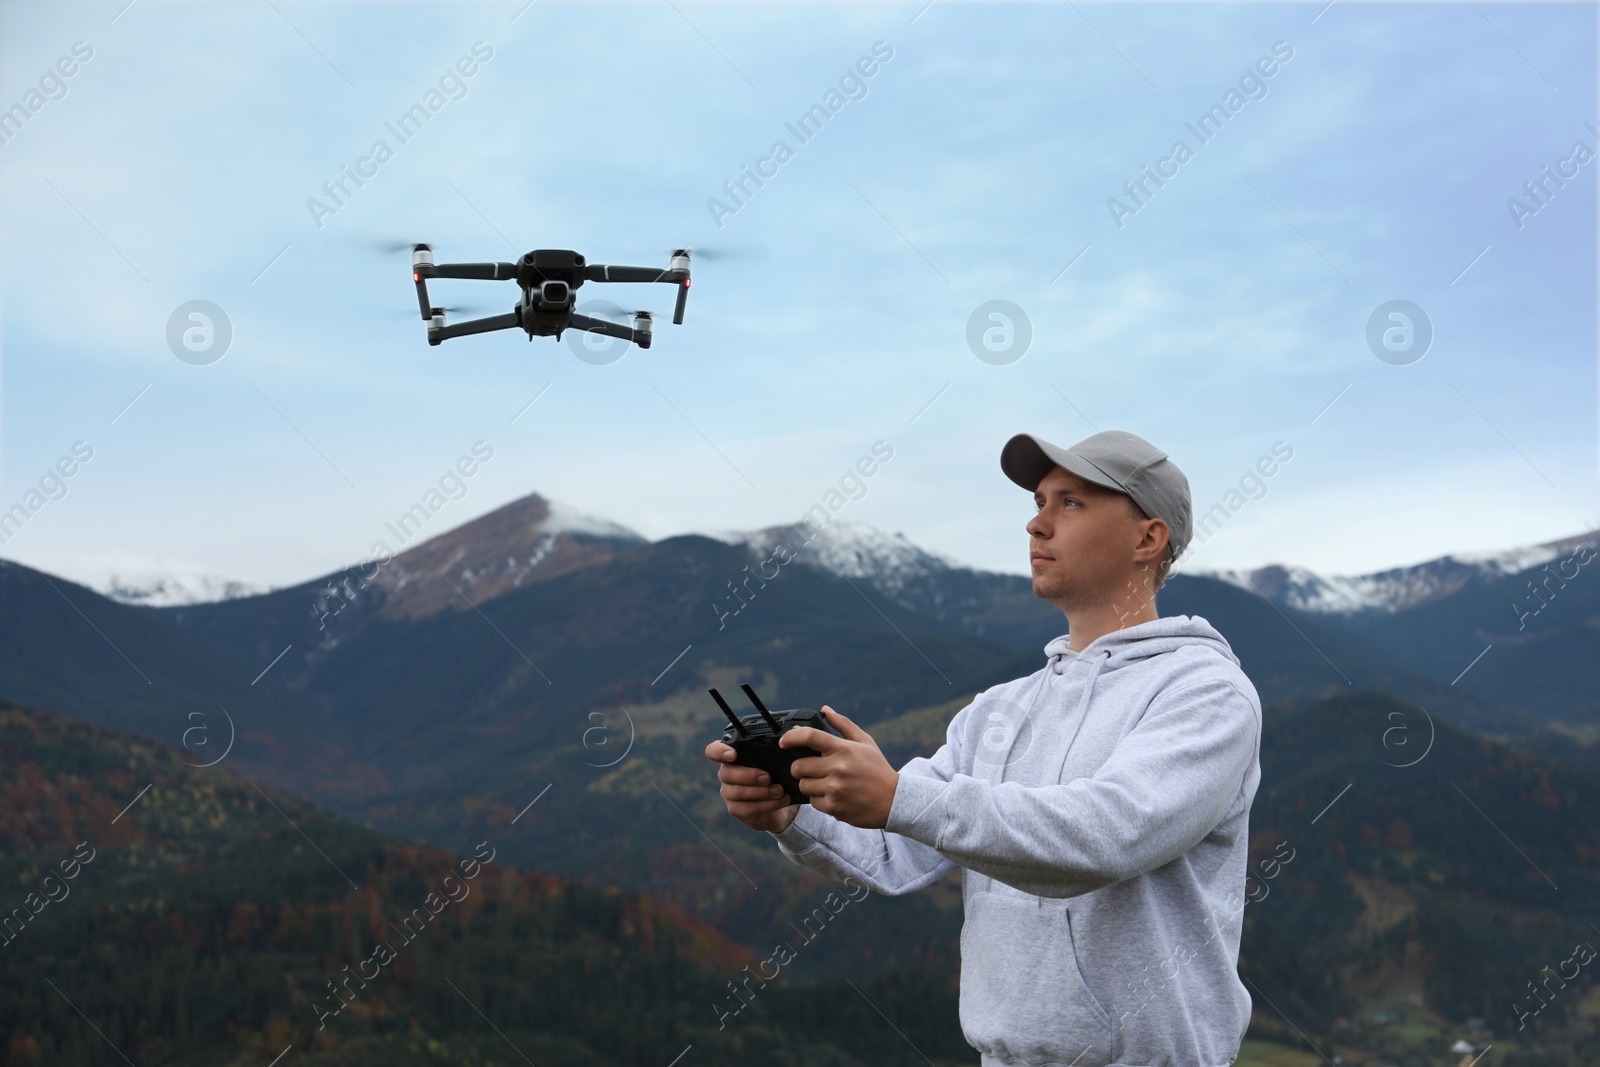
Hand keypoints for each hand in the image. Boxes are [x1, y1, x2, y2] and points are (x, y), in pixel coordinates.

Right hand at [705, 739, 798, 833]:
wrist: (778, 803)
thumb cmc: (774, 776)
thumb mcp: (775, 761)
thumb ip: (776, 748)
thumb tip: (792, 732)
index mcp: (732, 756)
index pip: (713, 751)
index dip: (719, 752)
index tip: (732, 754)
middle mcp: (726, 773)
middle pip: (727, 773)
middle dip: (750, 775)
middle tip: (768, 777)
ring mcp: (728, 792)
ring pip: (737, 792)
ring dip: (761, 792)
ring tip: (780, 790)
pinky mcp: (735, 809)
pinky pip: (746, 808)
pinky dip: (767, 804)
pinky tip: (780, 800)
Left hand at [783, 707, 898, 828]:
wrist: (894, 801)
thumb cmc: (877, 769)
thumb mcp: (865, 743)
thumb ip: (843, 725)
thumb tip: (825, 710)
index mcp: (843, 749)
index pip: (810, 737)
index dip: (791, 737)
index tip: (783, 741)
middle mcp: (837, 768)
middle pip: (798, 767)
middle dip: (800, 768)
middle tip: (810, 769)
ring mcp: (835, 789)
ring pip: (803, 785)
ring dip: (810, 785)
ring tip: (825, 783)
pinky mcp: (834, 807)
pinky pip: (813, 802)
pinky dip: (820, 800)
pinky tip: (834, 796)